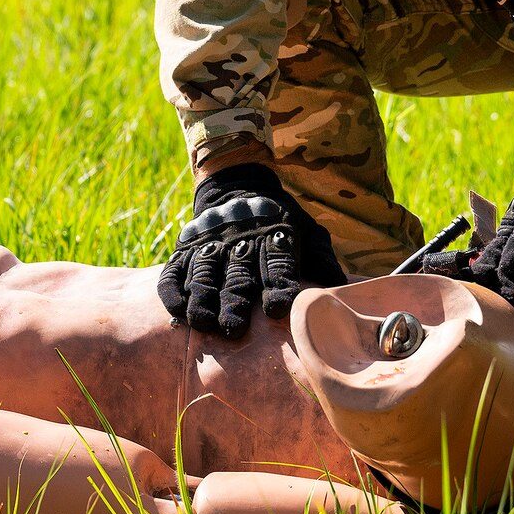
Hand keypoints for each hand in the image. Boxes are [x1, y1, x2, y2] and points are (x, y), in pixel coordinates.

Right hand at [157, 163, 345, 337]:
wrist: (238, 184)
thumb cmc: (279, 221)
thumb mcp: (306, 231)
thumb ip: (321, 258)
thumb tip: (340, 287)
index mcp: (275, 235)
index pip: (278, 261)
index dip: (277, 283)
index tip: (277, 308)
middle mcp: (240, 238)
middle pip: (237, 272)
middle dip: (234, 301)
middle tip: (234, 329)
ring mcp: (209, 243)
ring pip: (204, 272)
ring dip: (203, 298)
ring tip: (204, 324)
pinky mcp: (185, 248)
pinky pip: (174, 269)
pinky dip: (173, 289)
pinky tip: (178, 310)